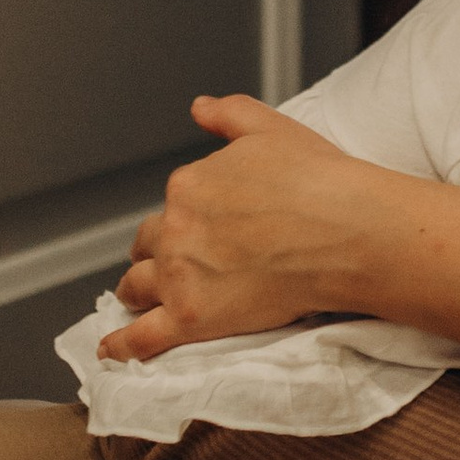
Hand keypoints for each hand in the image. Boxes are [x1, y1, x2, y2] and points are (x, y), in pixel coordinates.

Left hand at [104, 95, 365, 359]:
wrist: (347, 231)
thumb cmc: (318, 181)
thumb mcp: (271, 128)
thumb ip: (229, 114)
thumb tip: (199, 107)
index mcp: (189, 185)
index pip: (174, 204)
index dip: (185, 216)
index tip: (200, 225)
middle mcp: (175, 230)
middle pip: (150, 245)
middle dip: (155, 253)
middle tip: (168, 263)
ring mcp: (180, 277)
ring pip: (138, 287)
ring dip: (135, 292)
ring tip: (136, 300)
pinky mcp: (191, 318)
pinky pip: (143, 338)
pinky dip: (122, 346)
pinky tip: (112, 351)